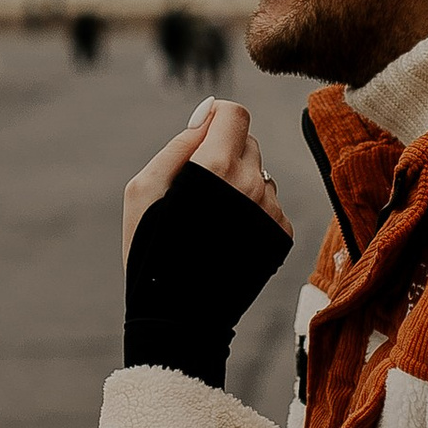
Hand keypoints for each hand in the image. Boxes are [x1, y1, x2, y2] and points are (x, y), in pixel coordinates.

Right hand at [122, 99, 287, 261]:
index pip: (235, 113)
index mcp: (217, 166)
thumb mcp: (144, 188)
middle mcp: (252, 183)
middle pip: (248, 142)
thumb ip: (179, 144)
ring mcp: (271, 210)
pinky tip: (229, 236)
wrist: (179, 313)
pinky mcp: (282, 233)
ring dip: (241, 184)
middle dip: (225, 153)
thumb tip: (207, 114)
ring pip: (261, 174)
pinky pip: (270, 204)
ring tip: (213, 219)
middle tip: (199, 189)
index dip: (216, 119)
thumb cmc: (151, 247)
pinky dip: (252, 212)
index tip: (201, 136)